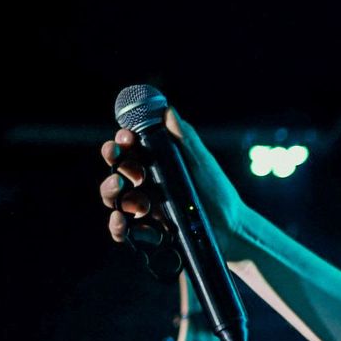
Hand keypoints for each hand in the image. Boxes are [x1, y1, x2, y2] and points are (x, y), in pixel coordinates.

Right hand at [99, 106, 249, 254]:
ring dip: (109, 190)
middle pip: (117, 170)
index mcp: (156, 163)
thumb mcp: (201, 162)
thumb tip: (168, 110)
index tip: (126, 137)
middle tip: (116, 156)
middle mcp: (146, 183)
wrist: (231, 227)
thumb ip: (185, 139)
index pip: (130, 148)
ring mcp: (144, 207)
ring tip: (119, 187)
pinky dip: (117, 226)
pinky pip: (123, 229)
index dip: (122, 141)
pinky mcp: (147, 231)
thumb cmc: (217, 191)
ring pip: (114, 197)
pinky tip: (121, 221)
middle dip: (112, 161)